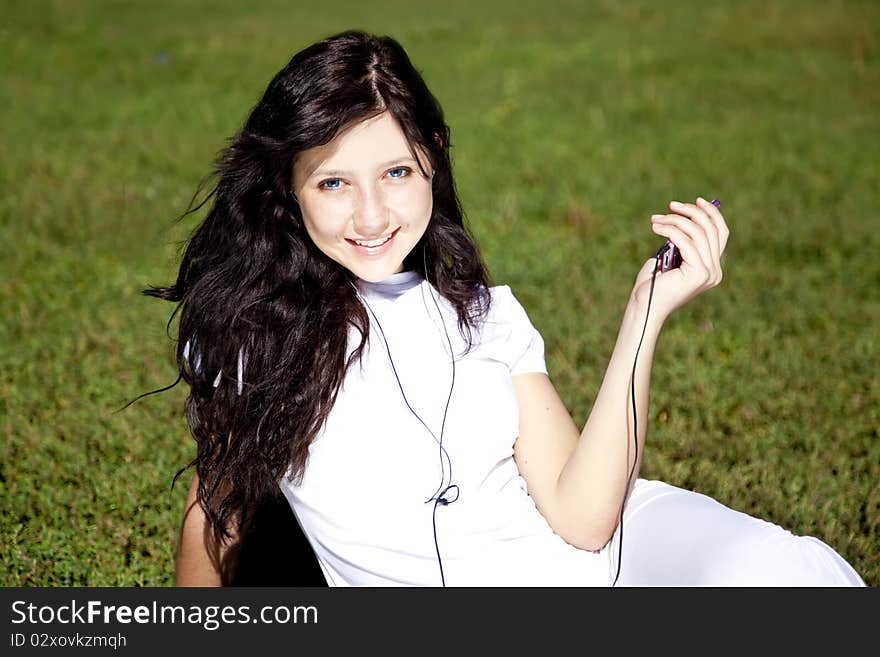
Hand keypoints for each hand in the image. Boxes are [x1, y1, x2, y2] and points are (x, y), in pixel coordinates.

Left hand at [629, 197, 729, 321]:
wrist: (644, 306)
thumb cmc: (652, 283)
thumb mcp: (670, 256)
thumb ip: (682, 240)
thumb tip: (684, 215)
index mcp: (712, 268)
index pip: (721, 233)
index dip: (711, 214)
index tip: (695, 200)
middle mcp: (715, 271)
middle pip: (710, 229)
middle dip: (690, 213)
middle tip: (671, 206)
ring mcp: (709, 273)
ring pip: (698, 233)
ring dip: (675, 220)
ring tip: (656, 220)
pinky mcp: (698, 273)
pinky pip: (685, 241)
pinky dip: (670, 230)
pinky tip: (655, 228)